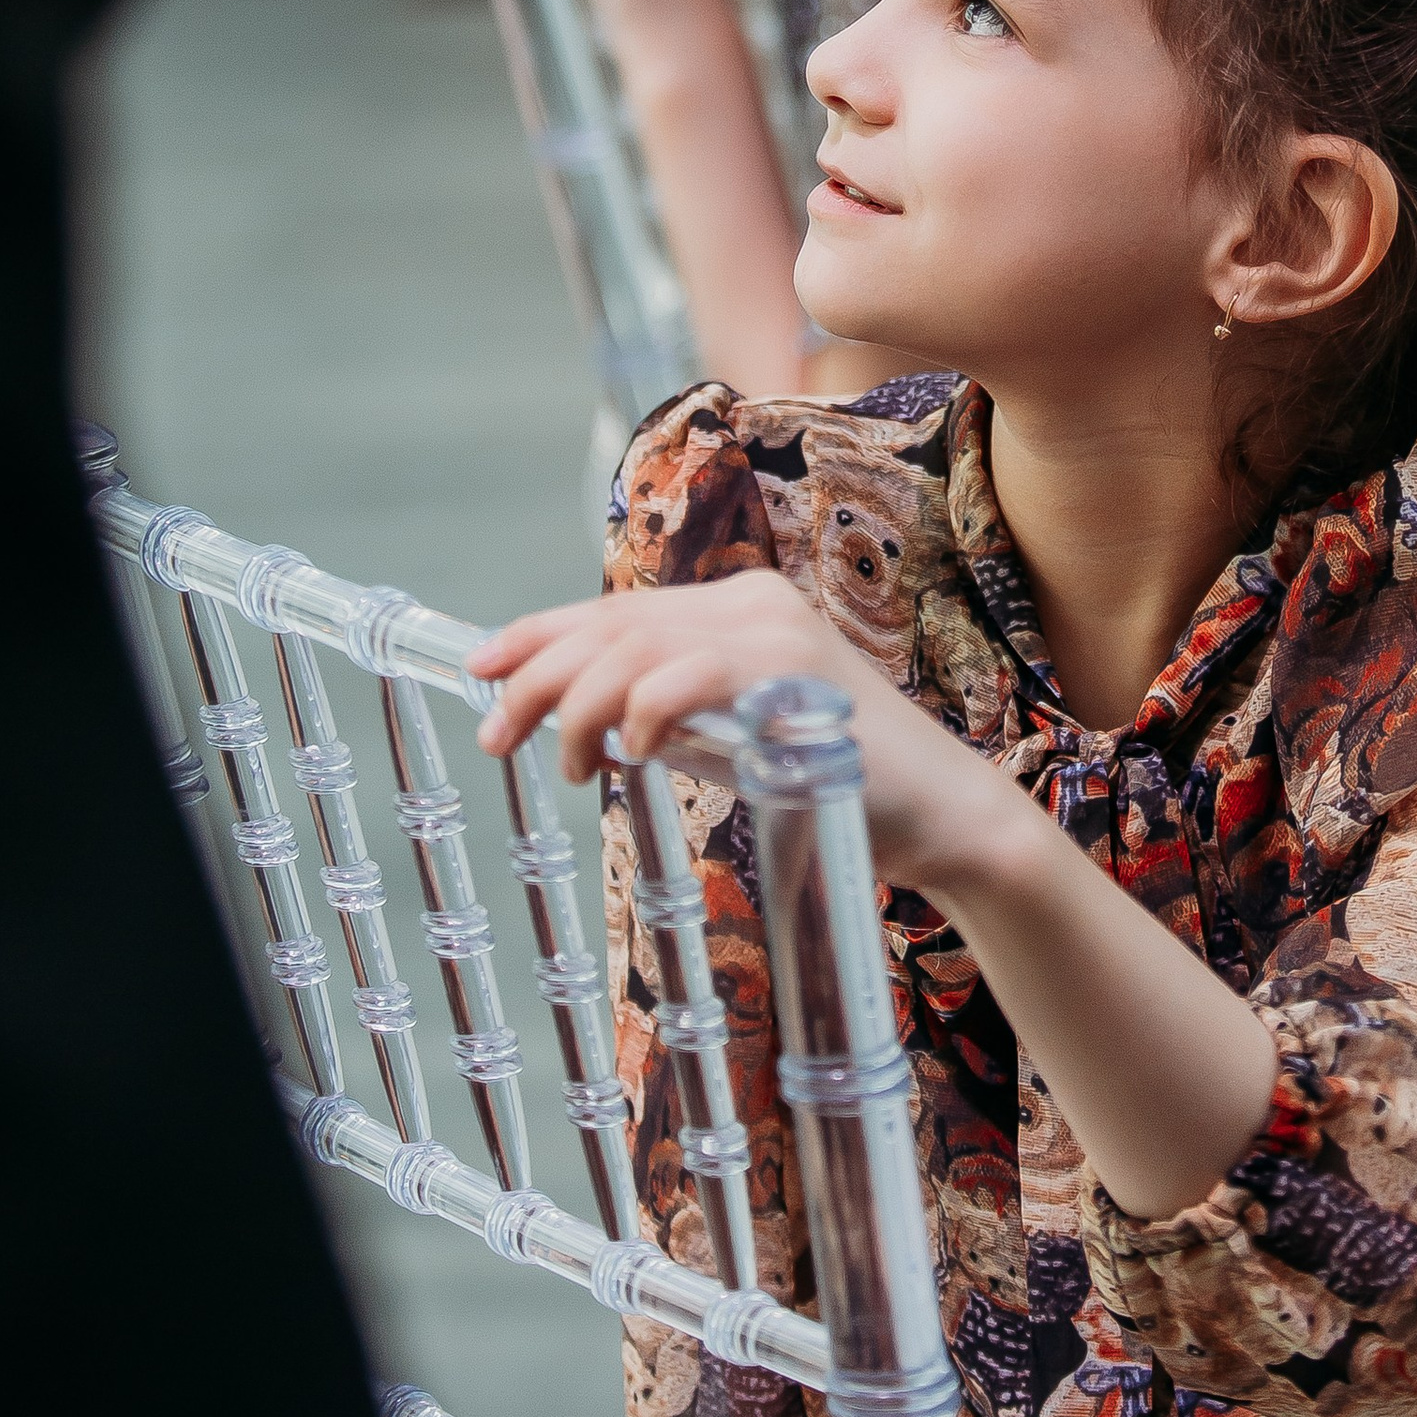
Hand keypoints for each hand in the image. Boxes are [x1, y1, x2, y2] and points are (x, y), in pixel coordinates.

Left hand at [470, 583, 1036, 903]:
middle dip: (535, 675)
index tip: (479, 668)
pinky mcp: (792, 673)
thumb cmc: (833, 783)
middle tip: (494, 735)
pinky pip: (689, 676)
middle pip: (611, 622)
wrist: (937, 814)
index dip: (537, 633)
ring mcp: (774, 632)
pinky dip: (644, 711)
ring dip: (576, 704)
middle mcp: (750, 602)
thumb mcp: (727, 737)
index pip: (615, 609)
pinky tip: (629, 751)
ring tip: (560, 760)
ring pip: (636, 646)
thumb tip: (572, 718)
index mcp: (735, 607)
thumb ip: (665, 716)